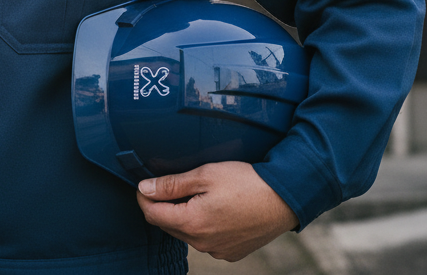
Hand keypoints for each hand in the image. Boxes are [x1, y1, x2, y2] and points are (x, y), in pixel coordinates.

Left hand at [135, 161, 297, 261]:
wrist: (284, 199)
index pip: (152, 215)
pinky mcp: (231, 252)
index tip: (143, 183)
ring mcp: (218, 251)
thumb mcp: (204, 174)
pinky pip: (205, 240)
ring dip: (181, 215)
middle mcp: (202, 243)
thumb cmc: (244, 182)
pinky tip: (210, 207)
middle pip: (167, 225)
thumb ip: (171, 184)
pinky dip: (200, 225)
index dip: (143, 197)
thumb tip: (144, 188)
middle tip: (166, 184)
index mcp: (193, 223)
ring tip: (191, 193)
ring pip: (186, 233)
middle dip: (161, 206)